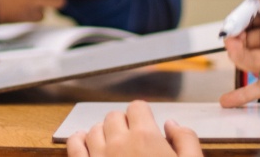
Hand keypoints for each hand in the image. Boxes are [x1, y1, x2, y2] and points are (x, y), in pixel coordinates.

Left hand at [65, 100, 203, 156]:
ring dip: (103, 133)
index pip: (137, 107)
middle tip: (133, 139)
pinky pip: (74, 145)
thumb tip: (170, 124)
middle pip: (114, 116)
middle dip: (124, 123)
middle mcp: (118, 142)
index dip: (143, 115)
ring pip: (94, 129)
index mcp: (145, 138)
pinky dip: (78, 140)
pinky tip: (85, 143)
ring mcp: (98, 156)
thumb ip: (185, 141)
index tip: (147, 125)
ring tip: (114, 146)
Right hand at [219, 0, 259, 107]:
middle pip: (244, 39)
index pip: (246, 17)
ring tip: (235, 49)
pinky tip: (228, 100)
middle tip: (232, 36)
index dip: (237, 19)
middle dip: (233, 37)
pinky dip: (245, 94)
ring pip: (249, 59)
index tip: (233, 21)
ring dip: (237, 56)